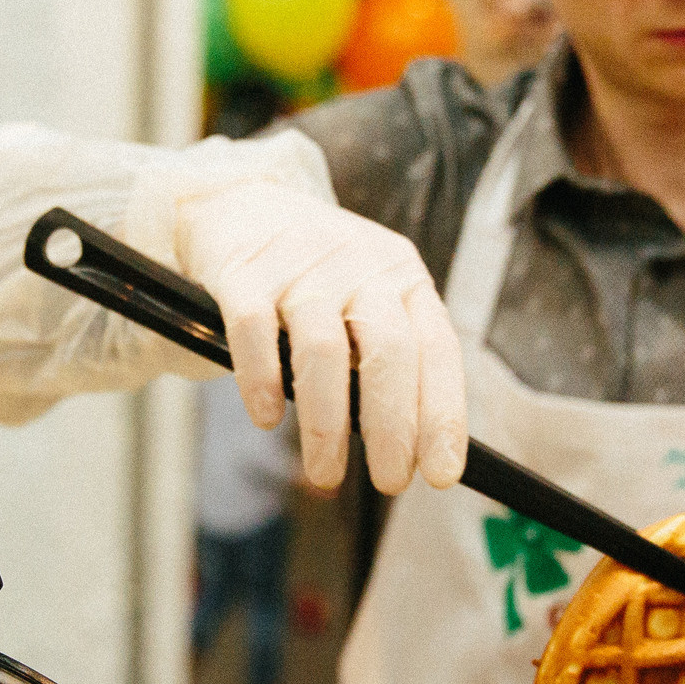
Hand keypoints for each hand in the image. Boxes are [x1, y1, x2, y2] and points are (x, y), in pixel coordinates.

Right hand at [176, 178, 464, 494]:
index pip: (436, 349)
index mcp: (402, 277)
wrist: (241, 202)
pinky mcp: (245, 271)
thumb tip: (415, 446)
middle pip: (388, 352)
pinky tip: (267, 418)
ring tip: (325, 472)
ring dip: (327, 423)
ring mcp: (301, 266)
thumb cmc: (317, 273)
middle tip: (389, 481)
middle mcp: (360, 267)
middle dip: (393, 427)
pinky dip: (261, 382)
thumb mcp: (370, 296)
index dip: (443, 414)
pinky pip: (255, 332)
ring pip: (323, 350)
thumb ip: (391, 355)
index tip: (440, 472)